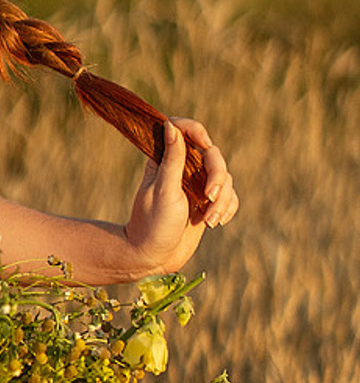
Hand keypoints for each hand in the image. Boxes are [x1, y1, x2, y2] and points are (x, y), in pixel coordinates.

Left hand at [125, 117, 238, 273]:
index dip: (196, 131)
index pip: (183, 130)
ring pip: (225, 179)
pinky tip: (215, 222)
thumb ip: (172, 159)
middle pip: (213, 156)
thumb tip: (170, 125)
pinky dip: (228, 208)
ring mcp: (196, 186)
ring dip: (222, 200)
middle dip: (217, 177)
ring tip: (208, 221)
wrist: (154, 257)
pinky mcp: (207, 203)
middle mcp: (182, 170)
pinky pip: (230, 197)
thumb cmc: (153, 223)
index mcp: (164, 161)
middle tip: (209, 197)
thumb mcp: (163, 189)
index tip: (203, 143)